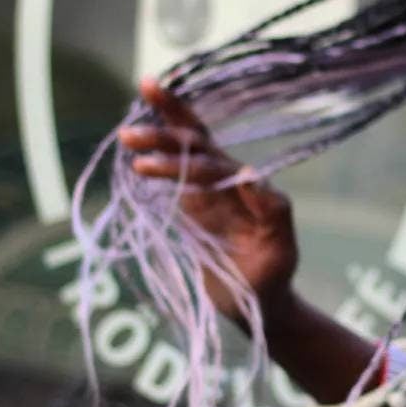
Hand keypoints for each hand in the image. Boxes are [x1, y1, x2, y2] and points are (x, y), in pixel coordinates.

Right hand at [117, 78, 299, 321]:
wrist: (259, 300)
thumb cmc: (272, 276)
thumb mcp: (280, 249)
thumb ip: (273, 212)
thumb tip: (250, 173)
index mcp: (252, 188)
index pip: (216, 163)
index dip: (184, 160)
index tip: (149, 165)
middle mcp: (231, 181)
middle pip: (199, 141)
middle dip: (171, 122)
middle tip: (139, 106)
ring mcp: (211, 190)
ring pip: (184, 152)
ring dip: (158, 138)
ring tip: (125, 133)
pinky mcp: (195, 203)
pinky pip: (176, 172)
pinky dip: (157, 156)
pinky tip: (136, 146)